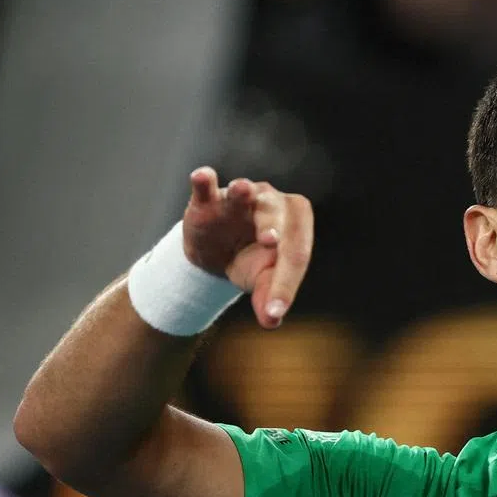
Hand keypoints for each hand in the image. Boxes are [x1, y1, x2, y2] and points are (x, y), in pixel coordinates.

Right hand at [182, 167, 313, 328]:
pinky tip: (201, 176)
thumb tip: (271, 321)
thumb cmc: (252, 262)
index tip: (273, 311)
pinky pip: (206, 186)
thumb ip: (268, 297)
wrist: (218, 252)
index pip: (295, 255)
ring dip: (243, 192)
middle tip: (271, 242)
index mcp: (295, 227)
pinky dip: (204, 181)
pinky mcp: (209, 200)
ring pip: (246, 193)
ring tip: (243, 188)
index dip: (285, 285)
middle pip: (276, 220)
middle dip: (272, 229)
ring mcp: (241, 198)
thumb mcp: (262, 280)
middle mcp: (273, 205)